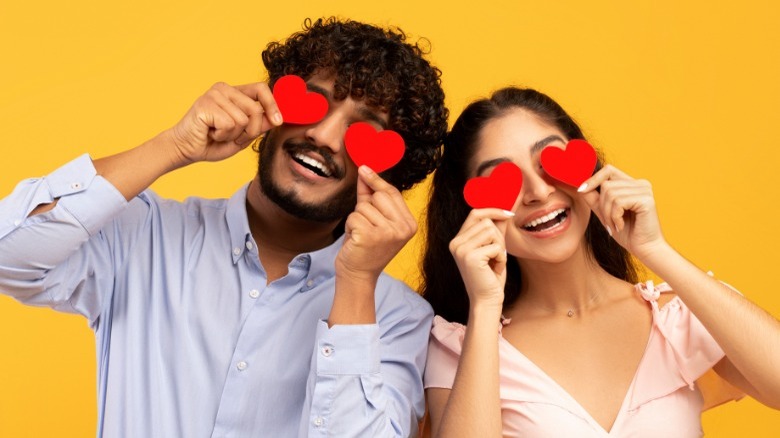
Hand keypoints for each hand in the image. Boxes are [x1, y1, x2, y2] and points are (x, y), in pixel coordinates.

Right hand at [168, 82, 281, 165]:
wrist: (186, 150)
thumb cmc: (212, 142)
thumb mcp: (242, 136)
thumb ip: (258, 125)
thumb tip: (276, 118)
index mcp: (234, 93)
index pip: (260, 89)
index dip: (272, 104)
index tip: (278, 121)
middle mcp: (224, 89)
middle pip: (255, 109)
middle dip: (250, 131)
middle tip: (233, 137)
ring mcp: (214, 94)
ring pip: (243, 119)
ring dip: (233, 135)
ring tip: (218, 134)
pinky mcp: (205, 104)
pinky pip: (229, 124)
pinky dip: (222, 135)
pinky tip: (210, 133)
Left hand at [335, 166, 416, 284]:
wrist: (358, 275)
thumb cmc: (365, 246)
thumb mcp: (373, 218)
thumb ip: (370, 194)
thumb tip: (365, 169)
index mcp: (409, 224)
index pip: (392, 193)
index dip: (376, 180)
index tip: (363, 168)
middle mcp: (403, 228)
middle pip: (378, 196)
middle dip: (366, 207)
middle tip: (366, 226)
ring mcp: (388, 233)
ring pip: (363, 207)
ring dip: (356, 219)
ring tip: (360, 235)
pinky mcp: (370, 236)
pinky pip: (353, 217)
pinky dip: (349, 226)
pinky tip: (355, 239)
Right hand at [449, 208, 511, 307]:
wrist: (487, 300)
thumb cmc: (491, 275)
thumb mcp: (494, 248)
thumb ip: (497, 229)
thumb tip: (506, 209)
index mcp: (458, 240)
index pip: (475, 213)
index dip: (493, 211)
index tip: (509, 214)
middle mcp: (456, 243)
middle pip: (486, 222)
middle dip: (498, 237)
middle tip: (497, 255)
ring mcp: (461, 249)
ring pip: (492, 232)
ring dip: (500, 247)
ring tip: (495, 262)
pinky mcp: (470, 257)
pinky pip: (496, 246)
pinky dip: (501, 258)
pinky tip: (494, 269)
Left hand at [578, 164, 666, 259]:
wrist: (644, 249)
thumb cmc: (627, 232)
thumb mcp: (605, 213)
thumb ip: (595, 199)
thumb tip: (580, 186)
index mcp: (632, 184)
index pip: (608, 170)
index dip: (593, 179)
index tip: (581, 190)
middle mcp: (640, 184)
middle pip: (606, 184)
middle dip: (602, 206)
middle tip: (609, 222)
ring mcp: (645, 190)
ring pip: (610, 193)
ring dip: (608, 214)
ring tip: (615, 225)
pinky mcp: (646, 199)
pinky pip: (618, 202)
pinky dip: (615, 217)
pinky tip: (621, 226)